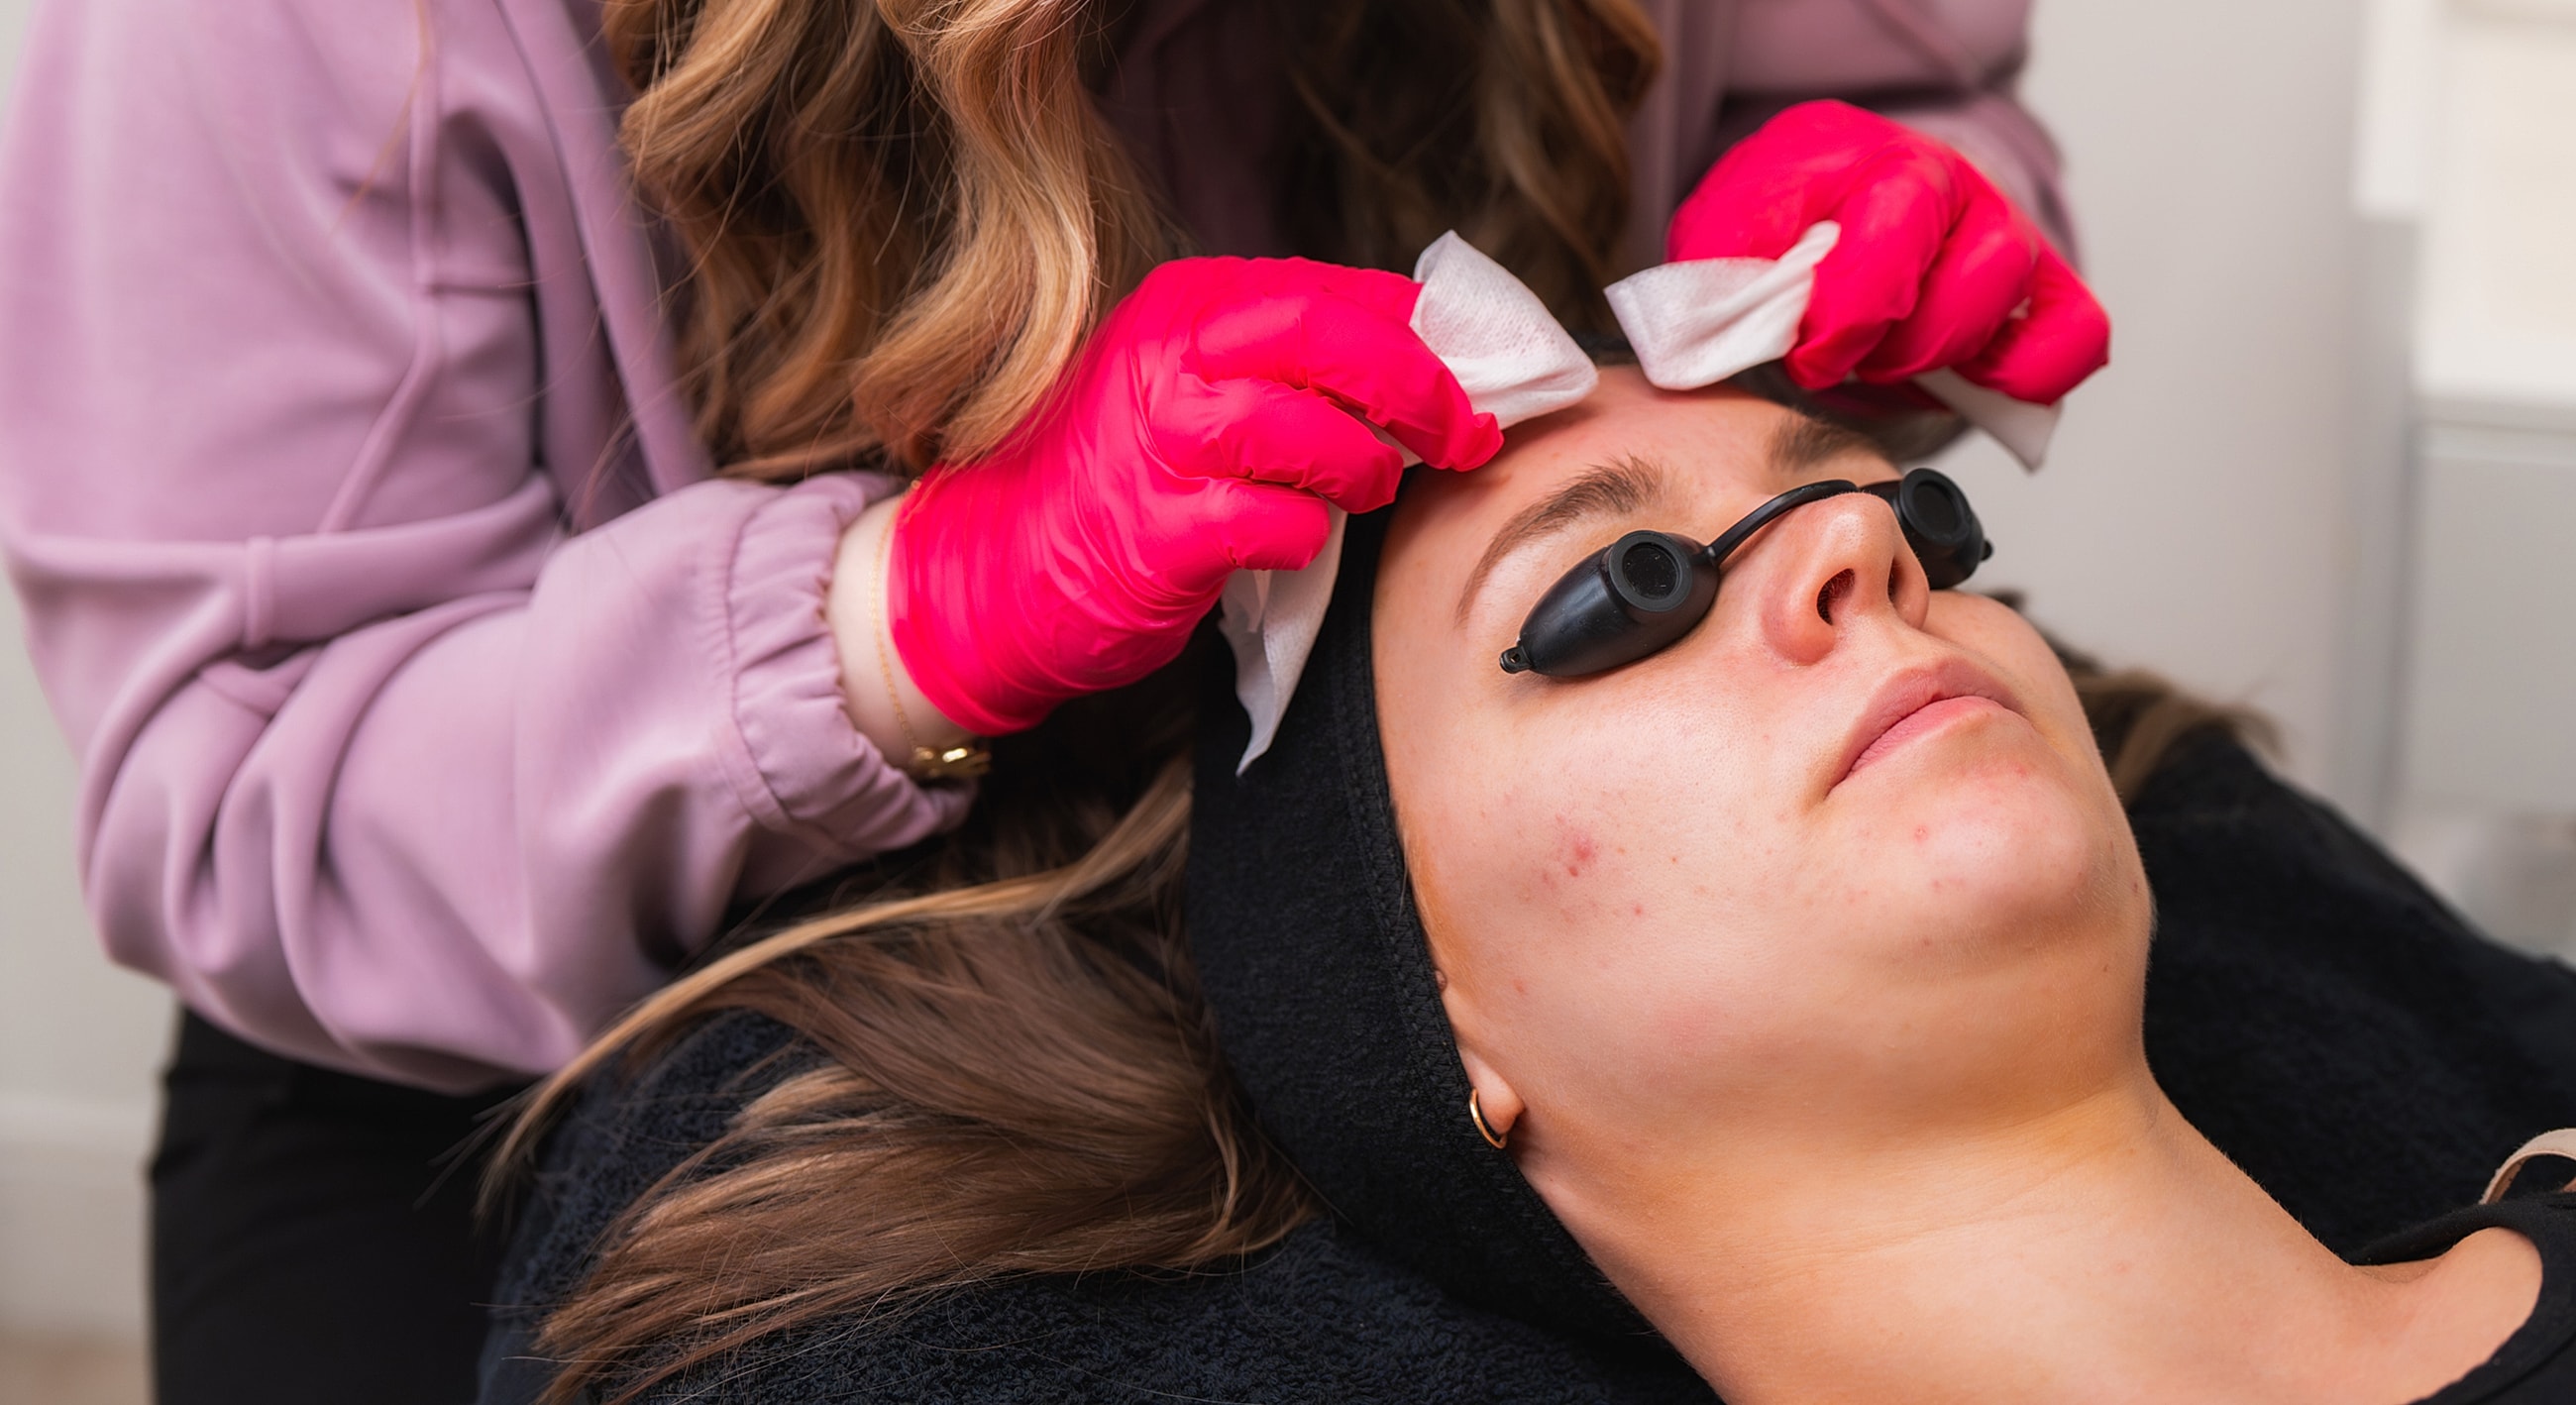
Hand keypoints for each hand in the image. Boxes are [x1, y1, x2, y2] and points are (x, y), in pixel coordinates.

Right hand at [885, 256, 1500, 736]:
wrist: (991, 570)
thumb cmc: (1112, 483)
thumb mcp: (1188, 388)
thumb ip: (1283, 366)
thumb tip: (1424, 363)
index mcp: (1187, 304)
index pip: (1335, 293)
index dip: (1422, 338)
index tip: (1474, 382)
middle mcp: (1171, 355)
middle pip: (1329, 338)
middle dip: (1421, 388)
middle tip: (1464, 436)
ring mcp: (1159, 441)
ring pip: (1311, 429)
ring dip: (1364, 470)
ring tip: (1365, 494)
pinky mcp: (1158, 531)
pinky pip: (1275, 522)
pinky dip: (1305, 536)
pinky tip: (1292, 543)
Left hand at [1667, 101, 2108, 404]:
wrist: (1819, 217)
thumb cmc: (1770, 236)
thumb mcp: (1722, 241)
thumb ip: (1722, 274)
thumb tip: (1726, 331)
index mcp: (1854, 153)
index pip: (1892, 218)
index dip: (1855, 309)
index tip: (1810, 358)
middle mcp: (1941, 175)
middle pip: (1975, 257)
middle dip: (1905, 338)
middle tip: (1848, 365)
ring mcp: (1996, 224)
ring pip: (2014, 286)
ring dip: (1947, 351)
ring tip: (1890, 364)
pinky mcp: (2038, 283)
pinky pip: (2073, 333)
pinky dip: (2031, 374)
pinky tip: (1971, 385)